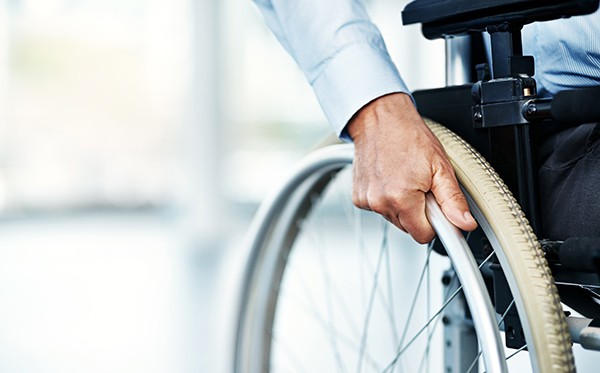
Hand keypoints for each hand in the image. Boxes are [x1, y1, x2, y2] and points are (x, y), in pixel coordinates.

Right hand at [347, 93, 476, 242]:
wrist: (379, 118)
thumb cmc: (408, 136)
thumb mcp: (440, 167)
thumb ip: (453, 200)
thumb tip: (464, 223)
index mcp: (402, 199)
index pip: (423, 235)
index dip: (435, 223)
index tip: (437, 208)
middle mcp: (380, 202)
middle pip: (408, 227)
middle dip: (419, 211)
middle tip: (421, 185)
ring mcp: (367, 200)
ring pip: (394, 218)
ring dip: (403, 204)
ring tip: (405, 178)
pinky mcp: (358, 197)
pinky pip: (379, 208)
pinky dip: (387, 197)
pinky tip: (390, 178)